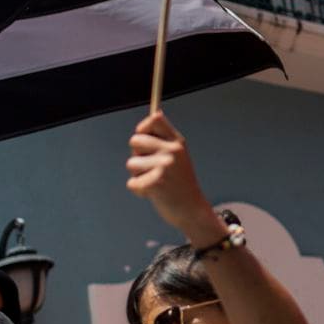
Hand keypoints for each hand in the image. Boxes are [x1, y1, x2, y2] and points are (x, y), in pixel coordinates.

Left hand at [126, 112, 217, 238]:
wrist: (192, 210)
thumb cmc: (181, 183)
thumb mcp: (179, 156)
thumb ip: (164, 138)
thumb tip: (155, 113)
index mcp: (177, 142)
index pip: (155, 120)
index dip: (143, 127)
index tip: (144, 139)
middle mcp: (172, 151)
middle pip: (135, 140)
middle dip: (137, 155)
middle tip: (151, 167)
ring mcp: (164, 167)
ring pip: (131, 163)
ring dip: (138, 175)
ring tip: (155, 182)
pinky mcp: (155, 184)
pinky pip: (132, 182)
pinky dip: (139, 190)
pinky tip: (154, 193)